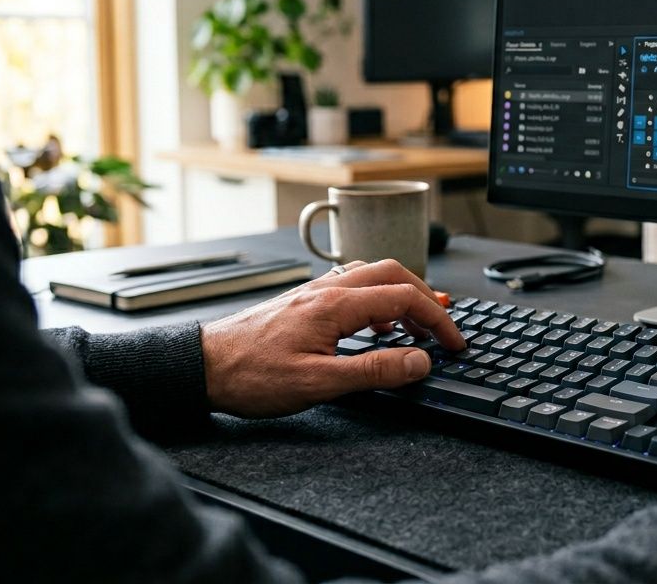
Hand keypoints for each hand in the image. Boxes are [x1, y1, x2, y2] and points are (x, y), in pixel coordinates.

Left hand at [200, 259, 464, 417]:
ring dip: (401, 296)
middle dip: (426, 298)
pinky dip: (376, 301)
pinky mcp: (303, 302)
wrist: (202, 367)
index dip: (438, 320)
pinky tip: (374, 327)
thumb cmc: (250, 375)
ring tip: (414, 328)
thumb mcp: (319, 382)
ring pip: (372, 276)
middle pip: (394, 274)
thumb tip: (419, 362)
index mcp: (336, 304)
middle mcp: (327, 289)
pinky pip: (352, 287)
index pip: (405, 297)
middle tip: (442, 328)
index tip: (455, 342)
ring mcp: (314, 293)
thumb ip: (374, 369)